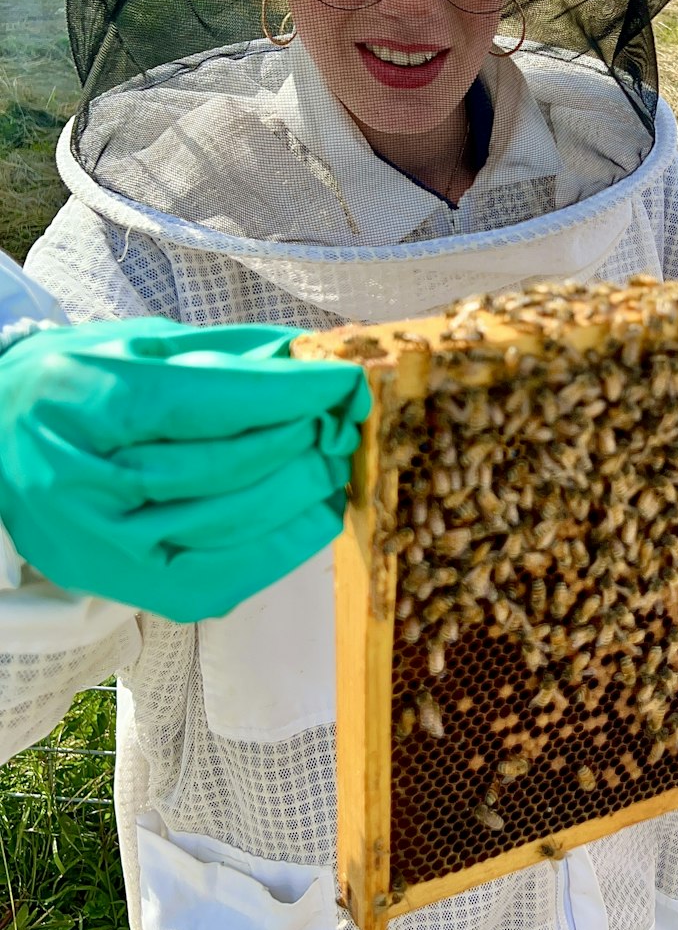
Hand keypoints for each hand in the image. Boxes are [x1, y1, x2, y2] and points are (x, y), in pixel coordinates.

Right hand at [0, 319, 369, 621]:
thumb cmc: (77, 381)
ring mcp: (102, 544)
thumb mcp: (139, 344)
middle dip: (302, 440)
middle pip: (223, 466)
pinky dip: (278, 550)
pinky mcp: (122, 585)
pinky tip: (315, 517)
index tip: (347, 380)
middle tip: (347, 419)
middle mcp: (87, 481)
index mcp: (86, 400)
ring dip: (301, 491)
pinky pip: (216, 580)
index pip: (207, 402)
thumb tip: (312, 359)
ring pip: (227, 523)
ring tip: (338, 461)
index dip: (289, 393)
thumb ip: (225, 354)